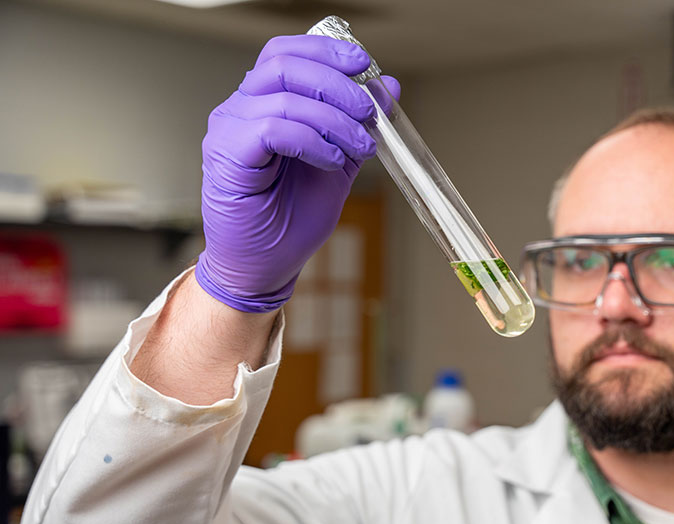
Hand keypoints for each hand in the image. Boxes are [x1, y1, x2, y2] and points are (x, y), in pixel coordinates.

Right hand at [195, 35, 399, 311]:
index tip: (364, 64)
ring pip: (283, 96)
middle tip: (368, 113)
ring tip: (358, 148)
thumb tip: (390, 86)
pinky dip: (311, 141)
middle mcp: (239, 109)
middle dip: (337, 84)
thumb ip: (359, 124)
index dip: (326, 51)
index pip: (286, 53)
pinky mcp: (226, 156)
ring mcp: (227, 130)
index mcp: (262, 103)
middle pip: (284, 65)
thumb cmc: (291, 218)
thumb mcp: (339, 162)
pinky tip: (330, 161)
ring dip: (333, 119)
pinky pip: (272, 128)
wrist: (266, 265)